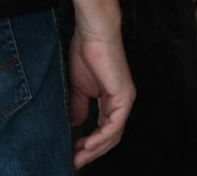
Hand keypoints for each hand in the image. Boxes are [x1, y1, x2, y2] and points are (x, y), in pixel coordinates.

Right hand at [67, 26, 134, 168]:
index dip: (90, 145)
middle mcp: (121, 102)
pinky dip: (101, 137)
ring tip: (78, 158)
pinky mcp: (124, 96)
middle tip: (74, 163)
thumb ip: (79, 107)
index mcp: (112, 100)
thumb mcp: (78, 88)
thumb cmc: (86, 55)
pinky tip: (87, 144)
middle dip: (92, 152)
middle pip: (111, 136)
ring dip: (95, 149)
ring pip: (114, 134)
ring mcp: (125, 99)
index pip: (104, 130)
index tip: (72, 155)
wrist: (93, 35)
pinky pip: (115, 124)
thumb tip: (76, 125)